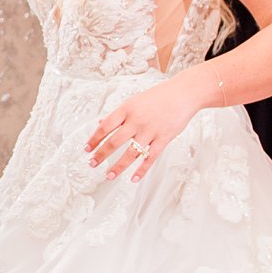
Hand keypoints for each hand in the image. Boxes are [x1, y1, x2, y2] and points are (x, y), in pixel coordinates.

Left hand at [87, 75, 201, 182]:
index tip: (87, 148)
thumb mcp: (135, 101)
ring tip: (108, 175)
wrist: (183, 94)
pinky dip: (141, 170)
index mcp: (127, 109)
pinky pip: (150, 158)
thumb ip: (119, 114)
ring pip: (130, 154)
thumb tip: (101, 122)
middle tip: (92, 163)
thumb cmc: (160, 96)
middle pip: (114, 142)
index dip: (94, 139)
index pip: (105, 126)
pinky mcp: (163, 139)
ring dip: (117, 166)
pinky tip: (133, 178)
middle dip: (101, 155)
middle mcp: (136, 121)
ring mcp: (150, 131)